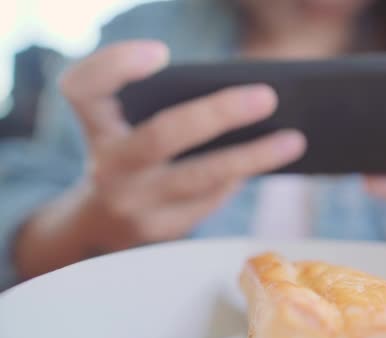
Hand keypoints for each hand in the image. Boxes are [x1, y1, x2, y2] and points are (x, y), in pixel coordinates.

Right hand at [15, 41, 304, 276]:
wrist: (102, 222)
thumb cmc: (129, 154)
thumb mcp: (129, 125)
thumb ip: (165, 105)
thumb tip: (241, 98)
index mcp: (96, 125)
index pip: (84, 88)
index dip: (117, 66)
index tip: (162, 53)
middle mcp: (107, 165)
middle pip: (162, 136)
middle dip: (218, 115)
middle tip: (267, 97)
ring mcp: (133, 203)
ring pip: (201, 177)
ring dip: (252, 156)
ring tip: (294, 140)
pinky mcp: (160, 229)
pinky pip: (211, 198)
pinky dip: (240, 174)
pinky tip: (266, 159)